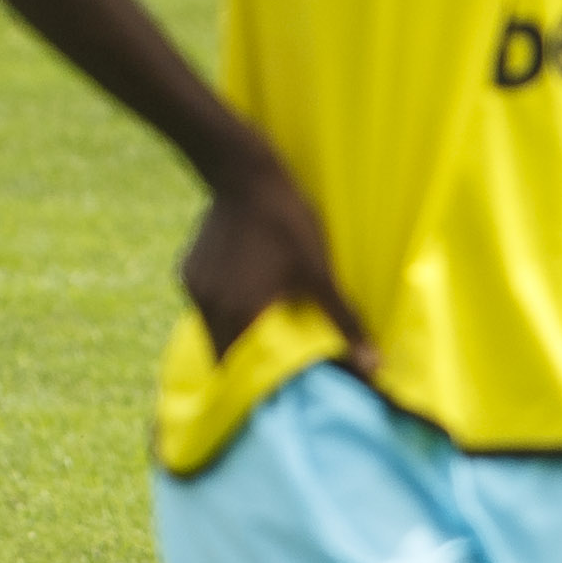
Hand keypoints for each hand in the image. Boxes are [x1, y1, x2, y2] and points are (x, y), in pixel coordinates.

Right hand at [177, 155, 378, 372]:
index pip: (237, 371)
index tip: (272, 388)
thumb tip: (374, 362)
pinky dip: (220, 306)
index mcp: (240, 314)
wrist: (243, 174)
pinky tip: (241, 291)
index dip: (253, 384)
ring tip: (256, 327)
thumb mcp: (319, 272)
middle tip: (269, 361)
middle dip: (243, 362)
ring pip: (210, 327)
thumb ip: (343, 319)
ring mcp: (195, 288)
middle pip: (221, 353)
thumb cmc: (287, 223)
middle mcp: (209, 307)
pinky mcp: (188, 270)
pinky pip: (203, 303)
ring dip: (231, 333)